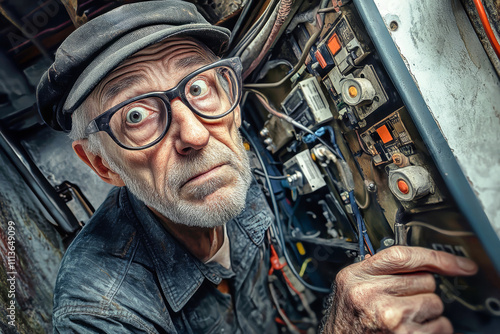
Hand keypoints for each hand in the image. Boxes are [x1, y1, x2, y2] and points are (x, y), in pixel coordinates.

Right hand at [322, 246, 477, 333]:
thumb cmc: (347, 322)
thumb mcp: (350, 287)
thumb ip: (375, 271)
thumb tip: (414, 261)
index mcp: (355, 276)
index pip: (402, 255)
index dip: (436, 258)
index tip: (459, 264)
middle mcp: (371, 294)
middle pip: (425, 280)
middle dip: (421, 291)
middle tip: (402, 302)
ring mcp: (389, 316)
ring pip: (435, 303)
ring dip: (428, 313)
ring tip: (405, 319)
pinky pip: (440, 326)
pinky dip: (433, 330)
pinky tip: (411, 331)